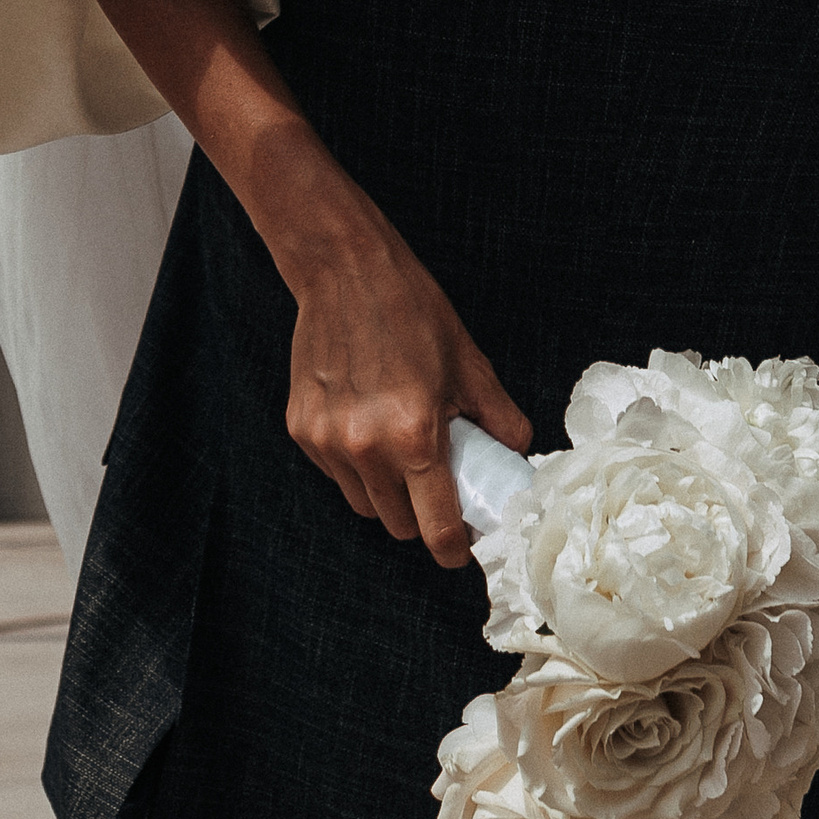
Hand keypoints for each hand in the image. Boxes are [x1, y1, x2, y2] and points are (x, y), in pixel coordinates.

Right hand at [277, 183, 533, 568]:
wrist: (345, 270)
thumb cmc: (411, 311)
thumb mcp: (469, 364)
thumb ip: (498, 419)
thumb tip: (517, 456)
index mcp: (414, 434)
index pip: (436, 527)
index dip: (454, 548)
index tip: (462, 548)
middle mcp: (365, 446)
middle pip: (398, 526)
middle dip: (421, 517)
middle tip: (437, 484)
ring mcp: (326, 441)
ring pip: (364, 505)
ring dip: (387, 494)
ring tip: (401, 448)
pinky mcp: (301, 429)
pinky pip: (336, 474)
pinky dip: (356, 466)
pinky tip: (368, 426)